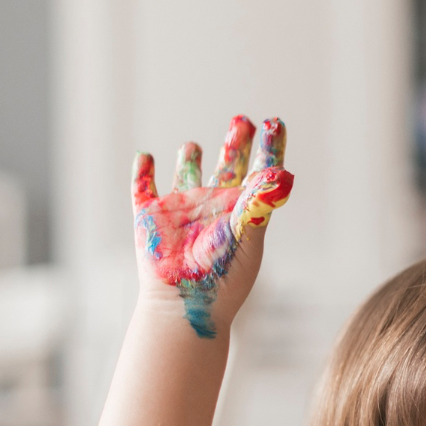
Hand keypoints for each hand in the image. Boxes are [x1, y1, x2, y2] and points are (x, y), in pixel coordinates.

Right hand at [132, 115, 293, 337]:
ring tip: (193, 146)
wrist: (186, 304)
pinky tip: (145, 157)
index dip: (268, 149)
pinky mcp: (150, 216)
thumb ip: (260, 205)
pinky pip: (143, 188)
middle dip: (235, 144)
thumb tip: (284, 175)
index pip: (259, 175)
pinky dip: (142, 172)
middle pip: (227, 168)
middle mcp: (214, 208)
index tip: (276, 123)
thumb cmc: (223, 278)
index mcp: (242, 213)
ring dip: (189, 159)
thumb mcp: (247, 238)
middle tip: (242, 120)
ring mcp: (181, 211)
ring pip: (186, 175)